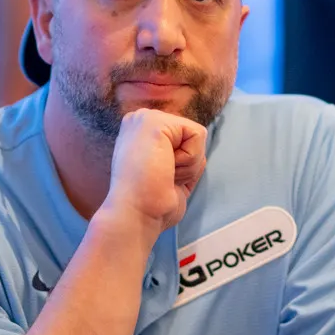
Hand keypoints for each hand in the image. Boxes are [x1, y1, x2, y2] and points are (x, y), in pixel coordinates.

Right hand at [102, 108, 206, 235]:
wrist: (135, 216)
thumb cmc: (149, 205)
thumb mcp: (166, 174)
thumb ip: (178, 155)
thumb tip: (198, 143)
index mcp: (139, 134)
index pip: (183, 140)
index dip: (182, 166)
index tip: (159, 180)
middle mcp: (139, 122)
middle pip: (190, 137)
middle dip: (187, 164)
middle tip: (162, 179)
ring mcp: (144, 118)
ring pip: (196, 137)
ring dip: (188, 165)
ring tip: (162, 174)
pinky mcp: (155, 122)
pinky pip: (197, 136)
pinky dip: (190, 160)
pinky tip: (166, 168)